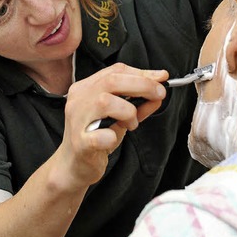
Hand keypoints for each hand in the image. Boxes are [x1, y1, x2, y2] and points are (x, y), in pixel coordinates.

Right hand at [57, 63, 167, 187]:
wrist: (74, 166)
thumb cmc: (97, 137)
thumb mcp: (120, 117)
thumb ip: (138, 104)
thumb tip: (159, 94)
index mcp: (86, 88)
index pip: (115, 71)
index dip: (142, 73)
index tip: (161, 78)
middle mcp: (79, 100)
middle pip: (112, 81)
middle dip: (142, 85)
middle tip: (159, 94)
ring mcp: (77, 121)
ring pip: (105, 102)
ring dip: (128, 112)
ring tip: (131, 124)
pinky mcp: (80, 143)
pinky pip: (99, 135)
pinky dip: (111, 136)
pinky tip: (112, 139)